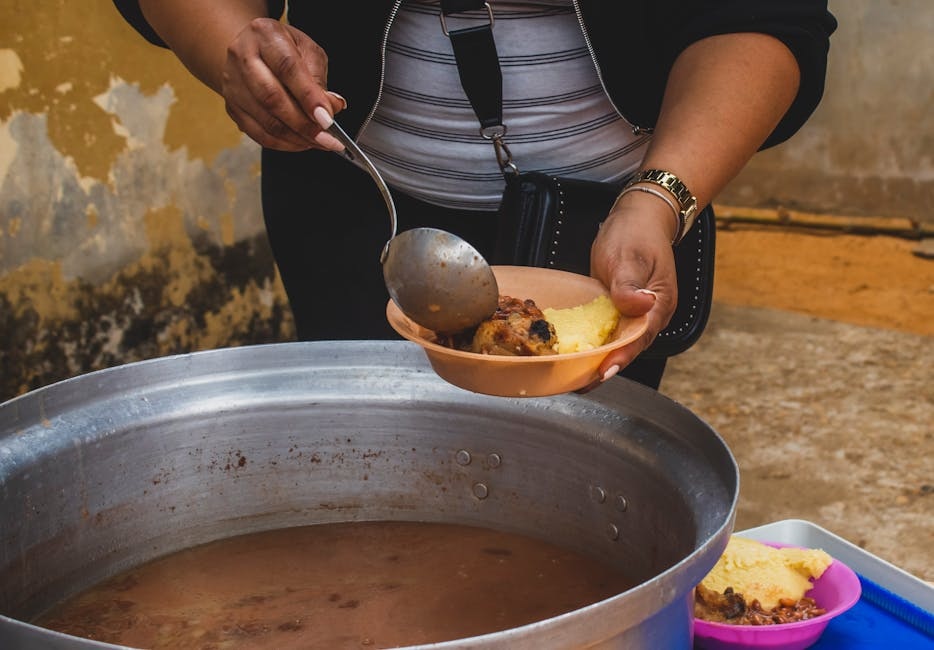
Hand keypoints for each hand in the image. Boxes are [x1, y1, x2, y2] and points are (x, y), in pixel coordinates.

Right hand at [221, 18, 345, 150]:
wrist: (251, 50)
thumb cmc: (284, 49)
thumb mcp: (308, 51)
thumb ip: (319, 79)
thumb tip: (331, 107)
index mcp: (264, 34)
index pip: (287, 67)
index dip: (308, 96)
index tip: (327, 118)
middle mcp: (242, 56)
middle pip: (271, 97)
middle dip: (303, 124)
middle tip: (327, 138)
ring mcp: (233, 84)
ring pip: (265, 121)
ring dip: (296, 138)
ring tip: (319, 142)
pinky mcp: (232, 107)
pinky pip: (258, 134)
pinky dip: (284, 144)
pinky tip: (301, 142)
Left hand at [587, 189, 679, 383]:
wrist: (637, 219)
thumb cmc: (635, 234)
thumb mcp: (628, 257)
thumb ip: (629, 284)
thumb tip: (640, 305)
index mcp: (659, 304)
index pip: (639, 337)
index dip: (621, 357)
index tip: (603, 372)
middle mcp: (650, 314)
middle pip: (629, 348)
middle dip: (606, 367)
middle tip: (580, 384)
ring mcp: (636, 314)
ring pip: (618, 344)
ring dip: (598, 360)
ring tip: (574, 378)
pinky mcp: (621, 310)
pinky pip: (609, 333)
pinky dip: (594, 345)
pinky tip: (575, 355)